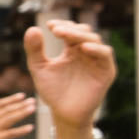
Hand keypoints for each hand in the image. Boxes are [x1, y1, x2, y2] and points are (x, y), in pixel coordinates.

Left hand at [23, 22, 116, 138]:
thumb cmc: (52, 91)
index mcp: (72, 50)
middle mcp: (86, 52)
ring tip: (65, 35)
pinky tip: (83, 48)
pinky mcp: (106, 71)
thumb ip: (34, 50)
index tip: (49, 25)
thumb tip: (32, 28)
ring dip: (80, 35)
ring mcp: (97, 61)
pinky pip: (105, 55)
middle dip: (70, 29)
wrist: (63, 113)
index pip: (70, 30)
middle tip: (55, 30)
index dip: (61, 25)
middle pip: (83, 32)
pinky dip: (96, 49)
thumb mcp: (39, 68)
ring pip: (94, 40)